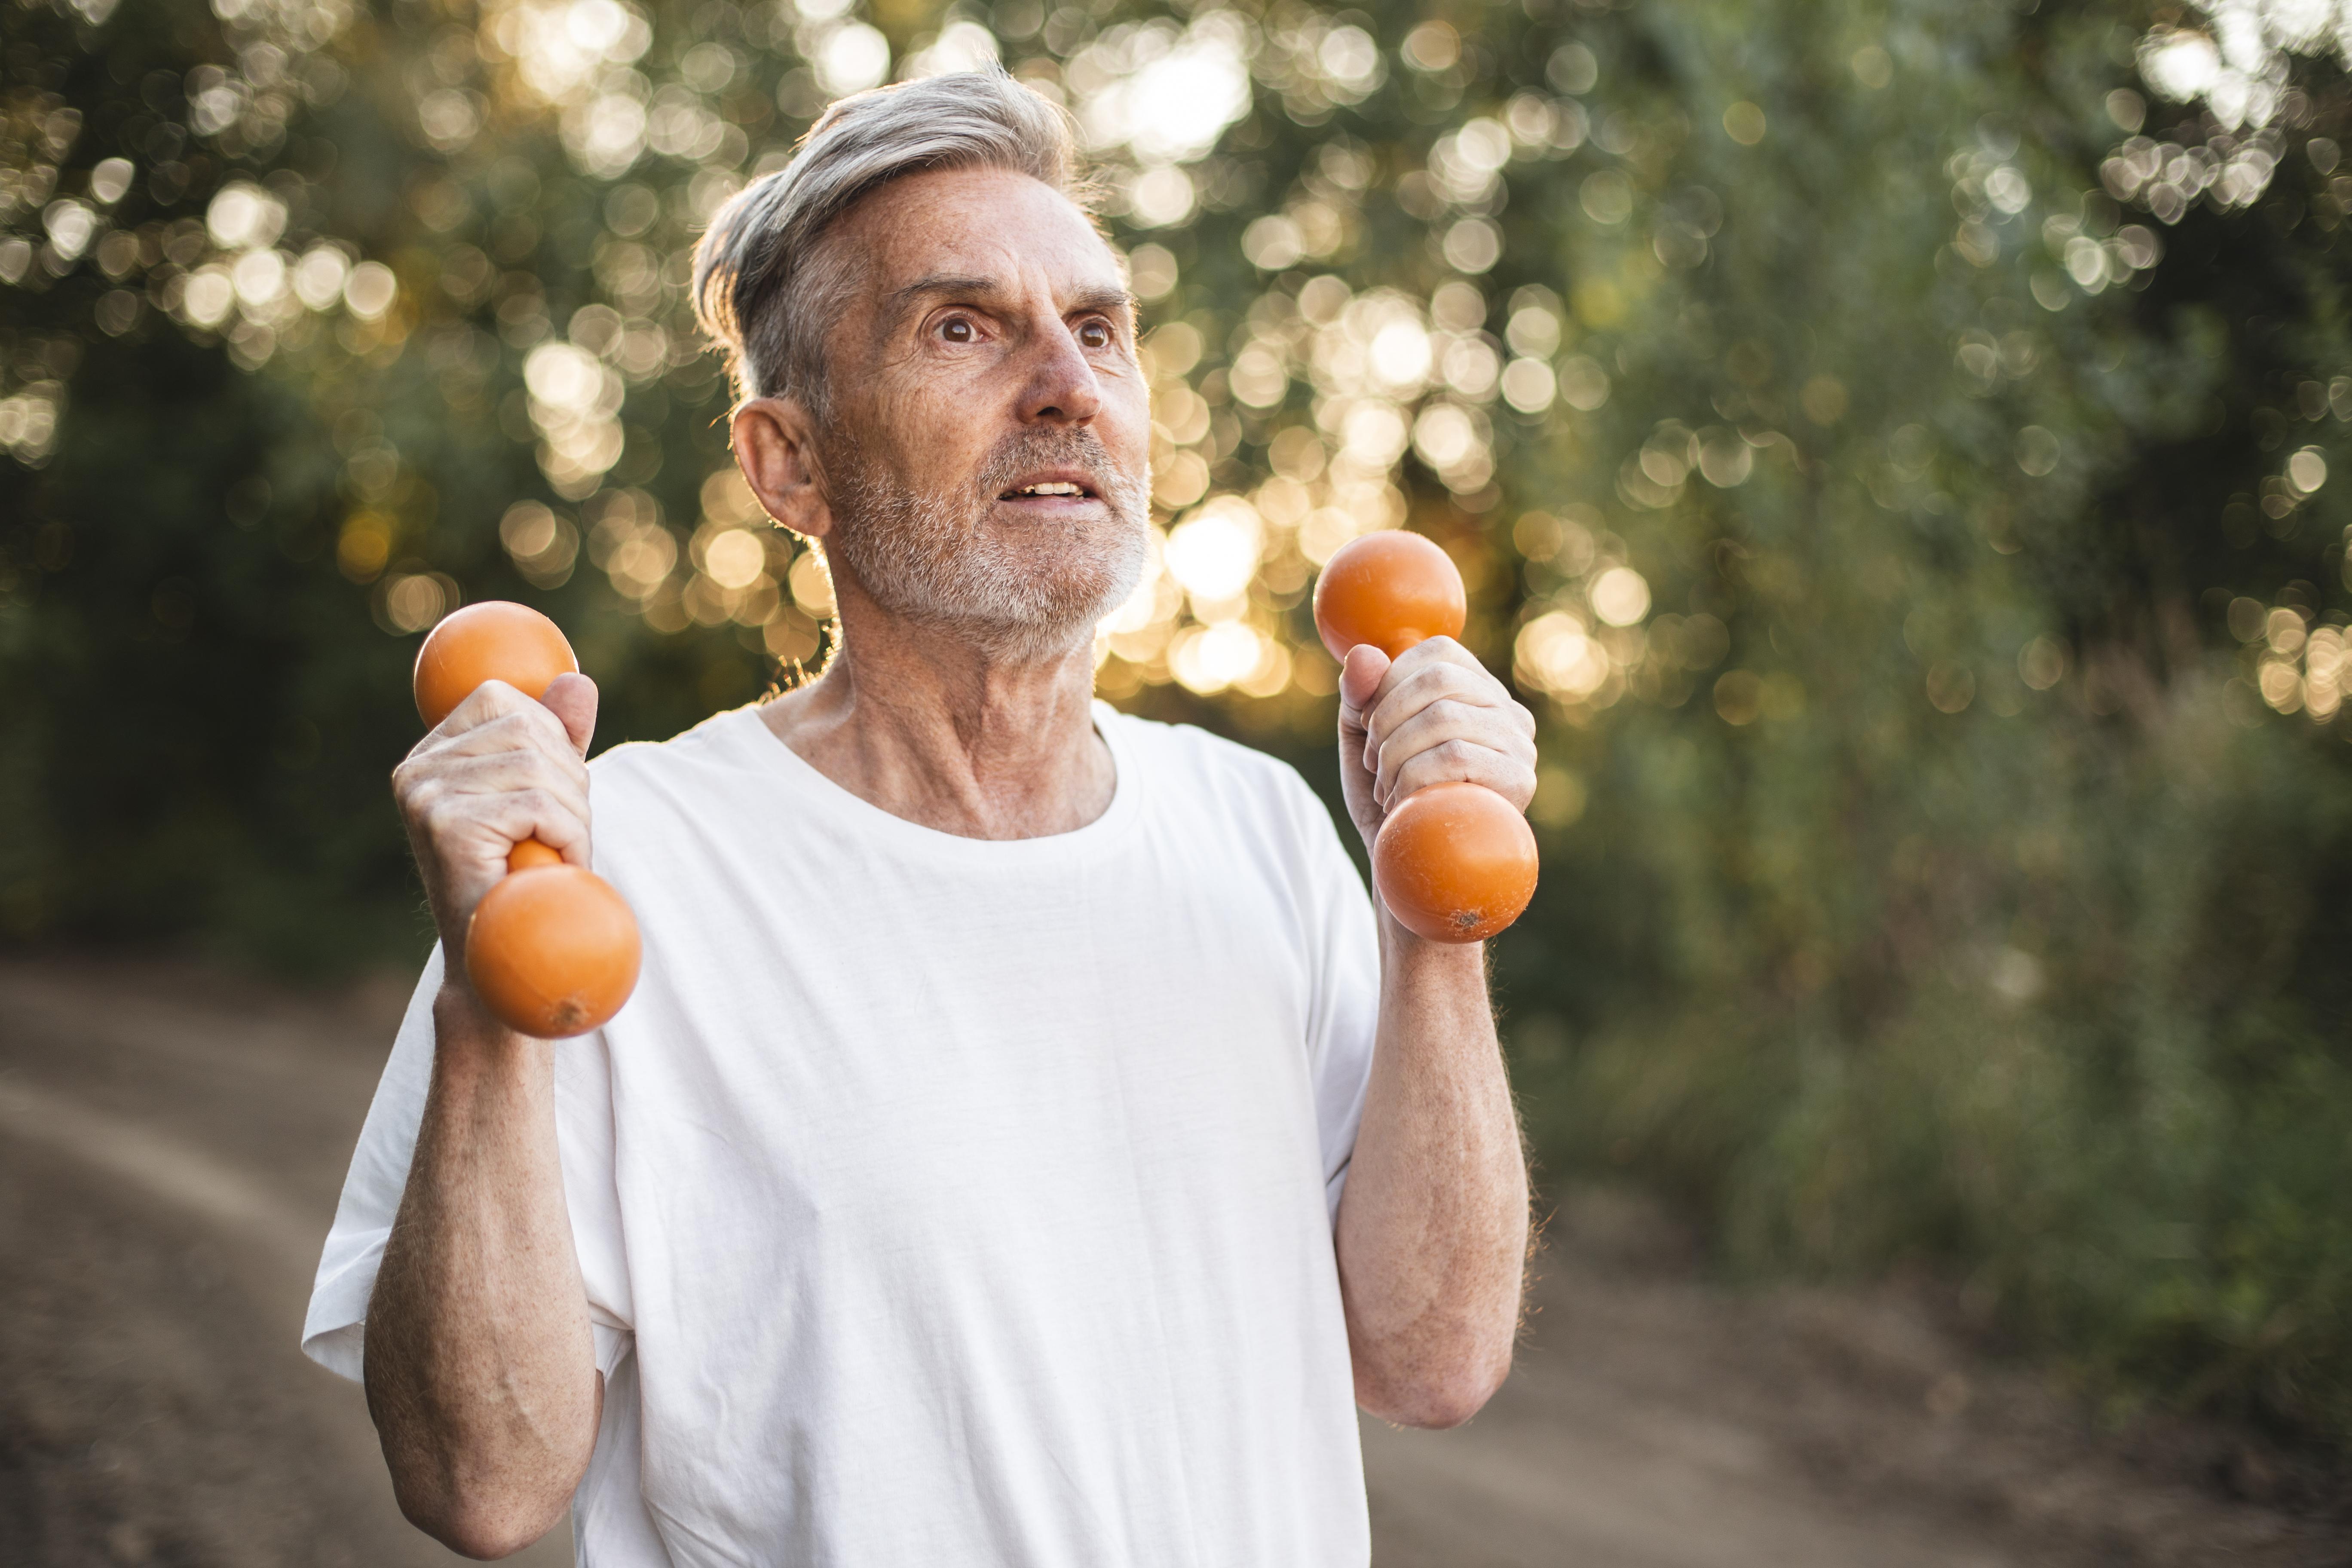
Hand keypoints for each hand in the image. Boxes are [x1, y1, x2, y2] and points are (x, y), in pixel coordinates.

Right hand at [392, 672, 598, 965]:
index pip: (502, 699)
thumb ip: (556, 739)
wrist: (494, 958)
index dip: (549, 737)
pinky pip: (540, 806)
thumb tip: (577, 680)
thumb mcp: (544, 797)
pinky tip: (558, 866)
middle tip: (564, 833)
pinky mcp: (447, 826)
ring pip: (539, 768)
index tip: (554, 790)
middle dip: (569, 781)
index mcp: (431, 755)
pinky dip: (569, 837)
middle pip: (527, 731)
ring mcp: (425, 796)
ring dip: (574, 814)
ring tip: (560, 853)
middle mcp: (417, 770)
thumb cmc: (521, 878)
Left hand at [1337, 638, 1536, 852]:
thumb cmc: (1389, 804)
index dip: (1389, 679)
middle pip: (1439, 678)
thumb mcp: (1362, 743)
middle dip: (1387, 718)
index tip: (1368, 722)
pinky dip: (1412, 779)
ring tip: (1386, 789)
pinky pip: (1456, 756)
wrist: (1411, 875)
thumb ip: (1359, 696)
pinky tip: (1403, 805)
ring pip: (1444, 717)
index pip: (1438, 651)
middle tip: (1372, 763)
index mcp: (1478, 694)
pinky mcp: (1519, 783)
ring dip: (1396, 755)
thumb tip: (1362, 654)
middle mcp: (1508, 713)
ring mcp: (1520, 747)